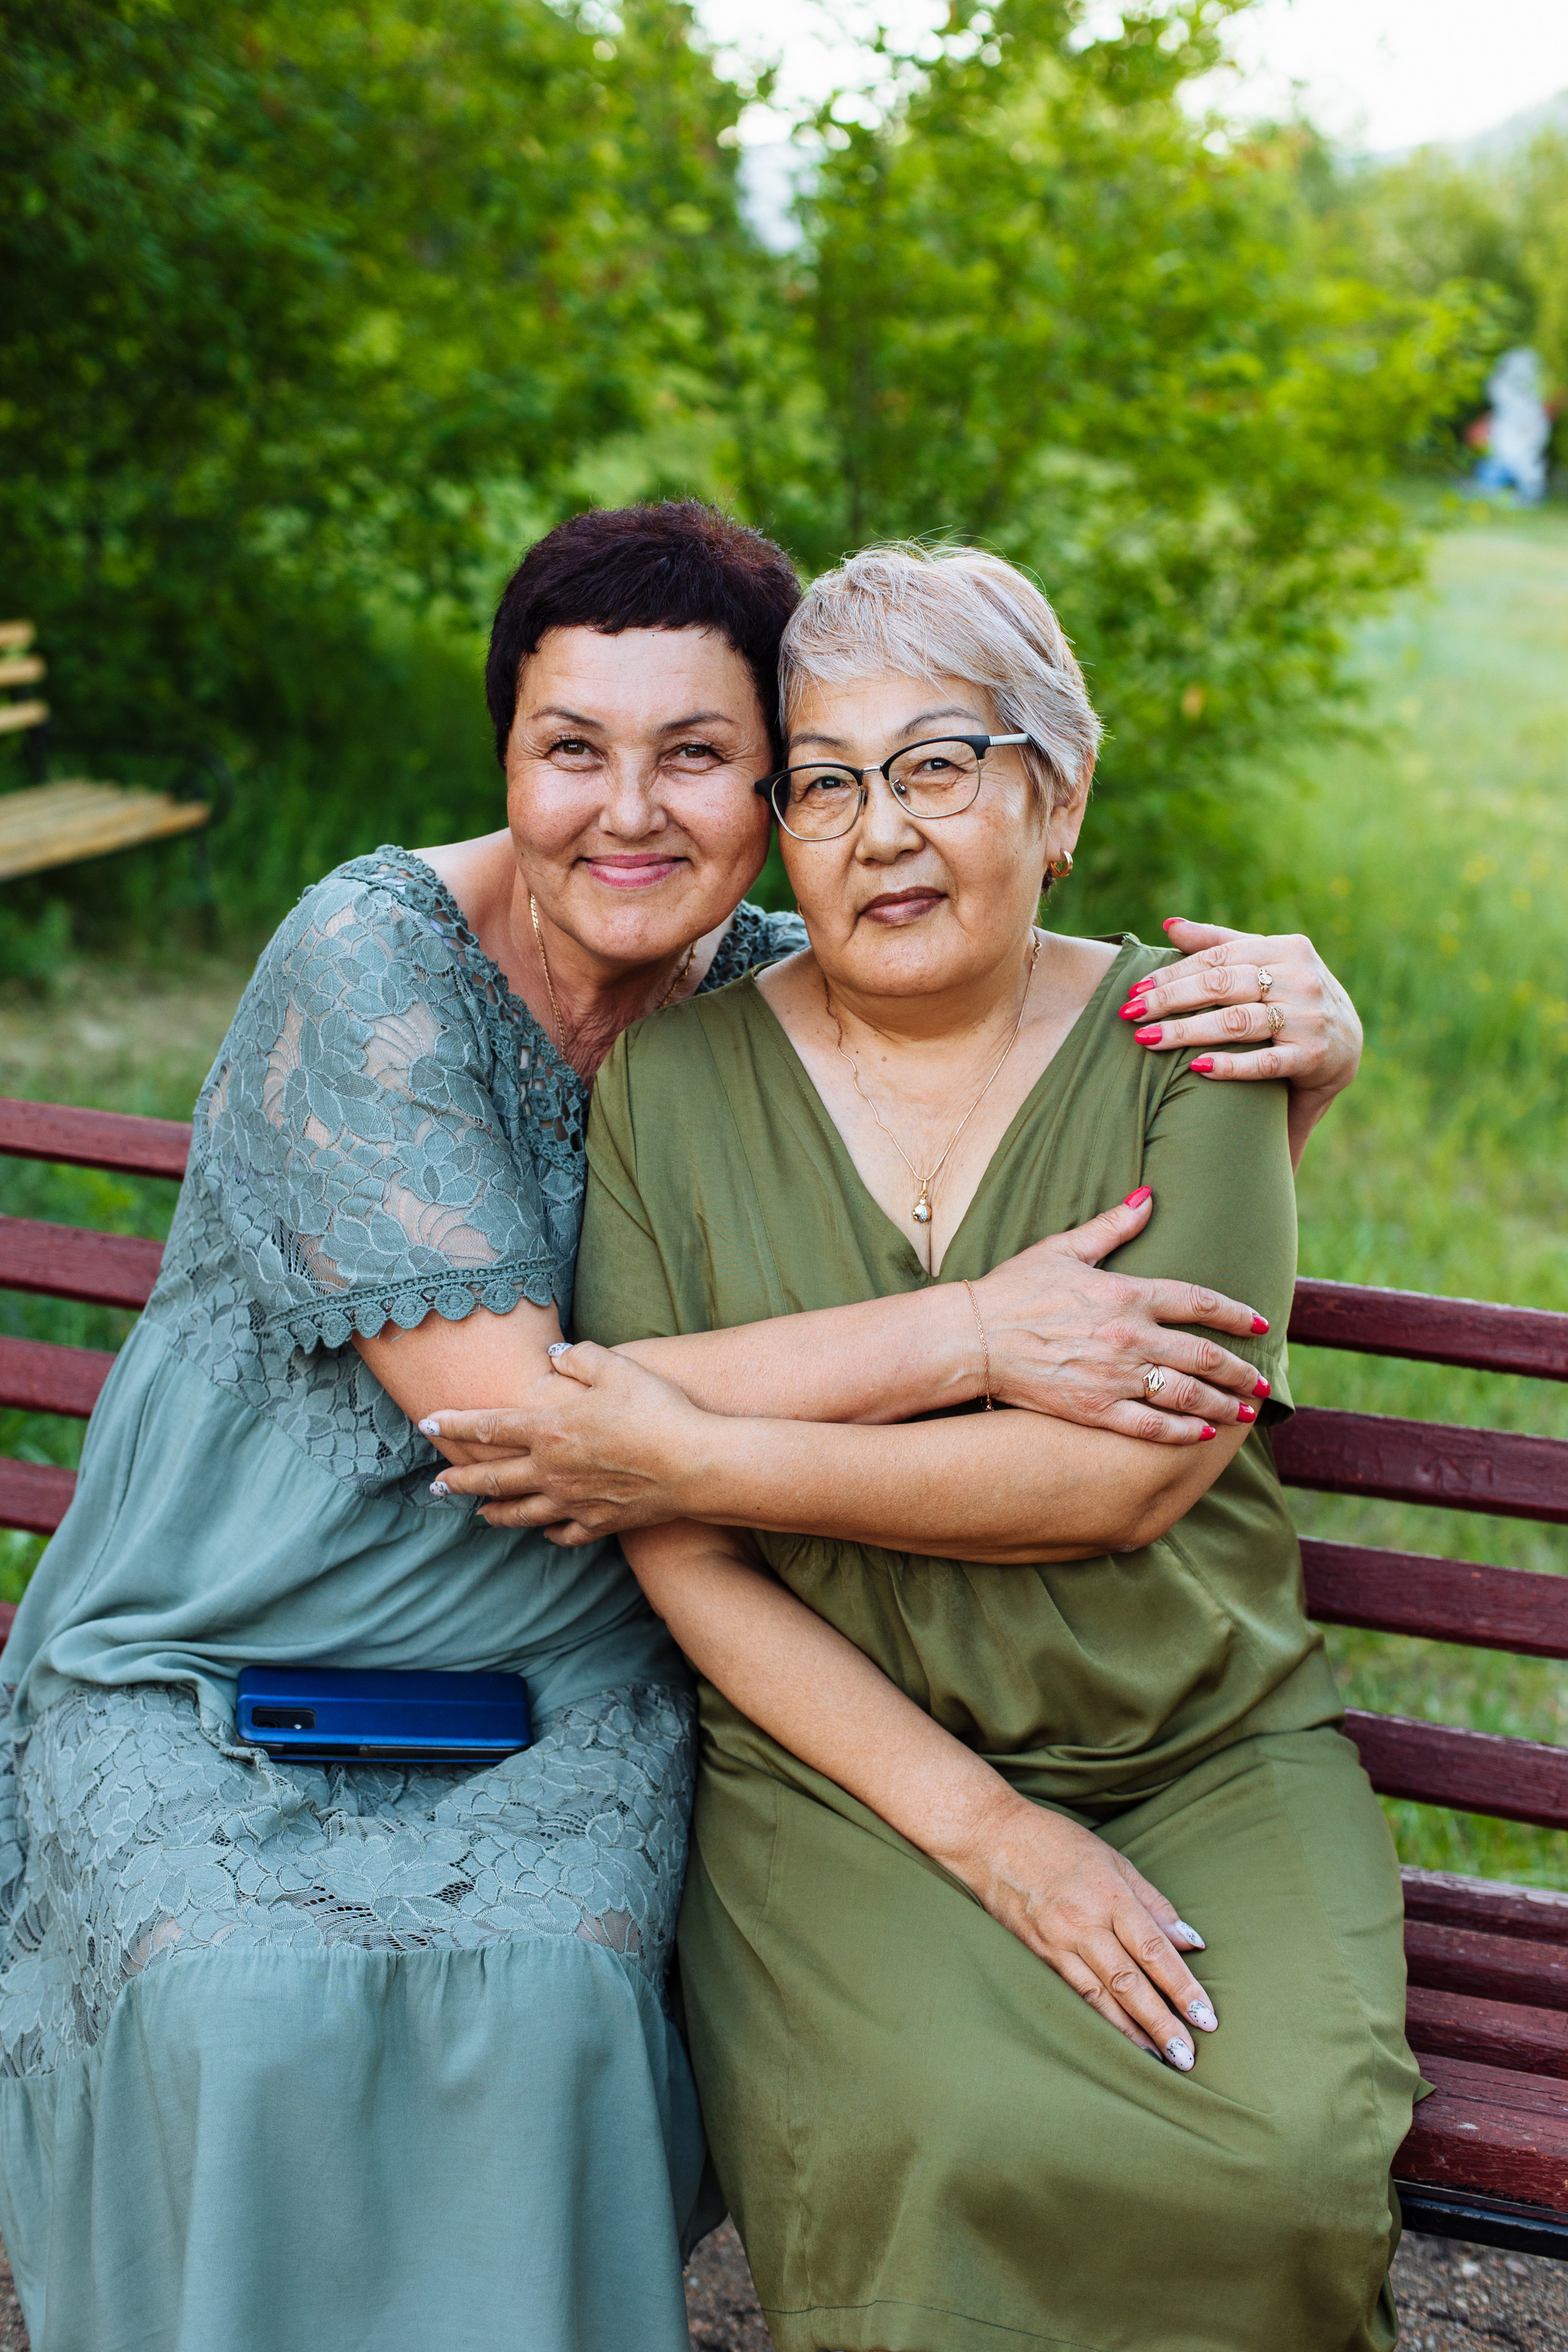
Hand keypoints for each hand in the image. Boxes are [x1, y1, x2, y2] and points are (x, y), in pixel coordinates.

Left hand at [419, 1344, 708, 1539]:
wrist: (693, 1464)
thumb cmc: (656, 1410)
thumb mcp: (617, 1367)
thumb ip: (580, 1358)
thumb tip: (555, 1357)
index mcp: (549, 1429)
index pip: (488, 1427)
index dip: (453, 1424)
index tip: (426, 1424)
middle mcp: (551, 1470)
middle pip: (493, 1478)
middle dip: (460, 1480)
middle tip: (436, 1484)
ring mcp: (572, 1502)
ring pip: (521, 1513)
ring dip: (495, 1513)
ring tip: (477, 1516)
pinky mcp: (598, 1523)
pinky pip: (563, 1533)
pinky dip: (549, 1533)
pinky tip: (544, 1531)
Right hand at [938, 1780, 1216, 2067]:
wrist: (989, 1837)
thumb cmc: (1055, 1841)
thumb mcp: (1112, 1859)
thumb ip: (1152, 1902)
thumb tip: (1190, 1941)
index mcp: (1109, 1893)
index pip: (1154, 1950)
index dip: (1183, 1987)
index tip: (1206, 2018)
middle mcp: (1083, 1922)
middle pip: (1130, 1982)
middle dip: (1161, 2022)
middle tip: (1187, 2057)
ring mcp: (1055, 1941)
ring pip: (1099, 1998)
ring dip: (1131, 2033)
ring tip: (1158, 2059)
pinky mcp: (1033, 1954)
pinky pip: (1069, 1994)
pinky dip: (1095, 2020)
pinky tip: (1113, 2039)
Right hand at [974, 1190, 1271, 1444]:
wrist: (973, 1336)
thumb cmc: (1014, 1288)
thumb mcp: (1064, 1248)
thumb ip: (1113, 1226)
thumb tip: (1148, 1196)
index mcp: (1127, 1293)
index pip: (1199, 1301)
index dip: (1236, 1314)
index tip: (1261, 1325)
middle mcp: (1130, 1337)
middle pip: (1204, 1356)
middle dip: (1241, 1372)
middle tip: (1262, 1383)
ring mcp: (1114, 1377)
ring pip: (1186, 1395)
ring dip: (1223, 1405)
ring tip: (1245, 1413)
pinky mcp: (1095, 1410)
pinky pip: (1151, 1426)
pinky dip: (1183, 1433)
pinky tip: (1203, 1435)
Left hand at [1124, 918, 1361, 1100]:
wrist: (1347, 1045)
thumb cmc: (1292, 997)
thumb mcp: (1265, 961)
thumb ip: (1219, 942)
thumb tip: (1169, 925)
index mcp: (1285, 948)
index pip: (1218, 958)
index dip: (1173, 973)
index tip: (1136, 988)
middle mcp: (1299, 978)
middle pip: (1222, 985)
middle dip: (1170, 999)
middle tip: (1130, 1013)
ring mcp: (1307, 1018)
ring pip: (1238, 1022)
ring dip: (1187, 1031)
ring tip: (1148, 1040)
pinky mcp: (1313, 1056)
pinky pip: (1264, 1062)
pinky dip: (1230, 1065)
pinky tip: (1196, 1067)